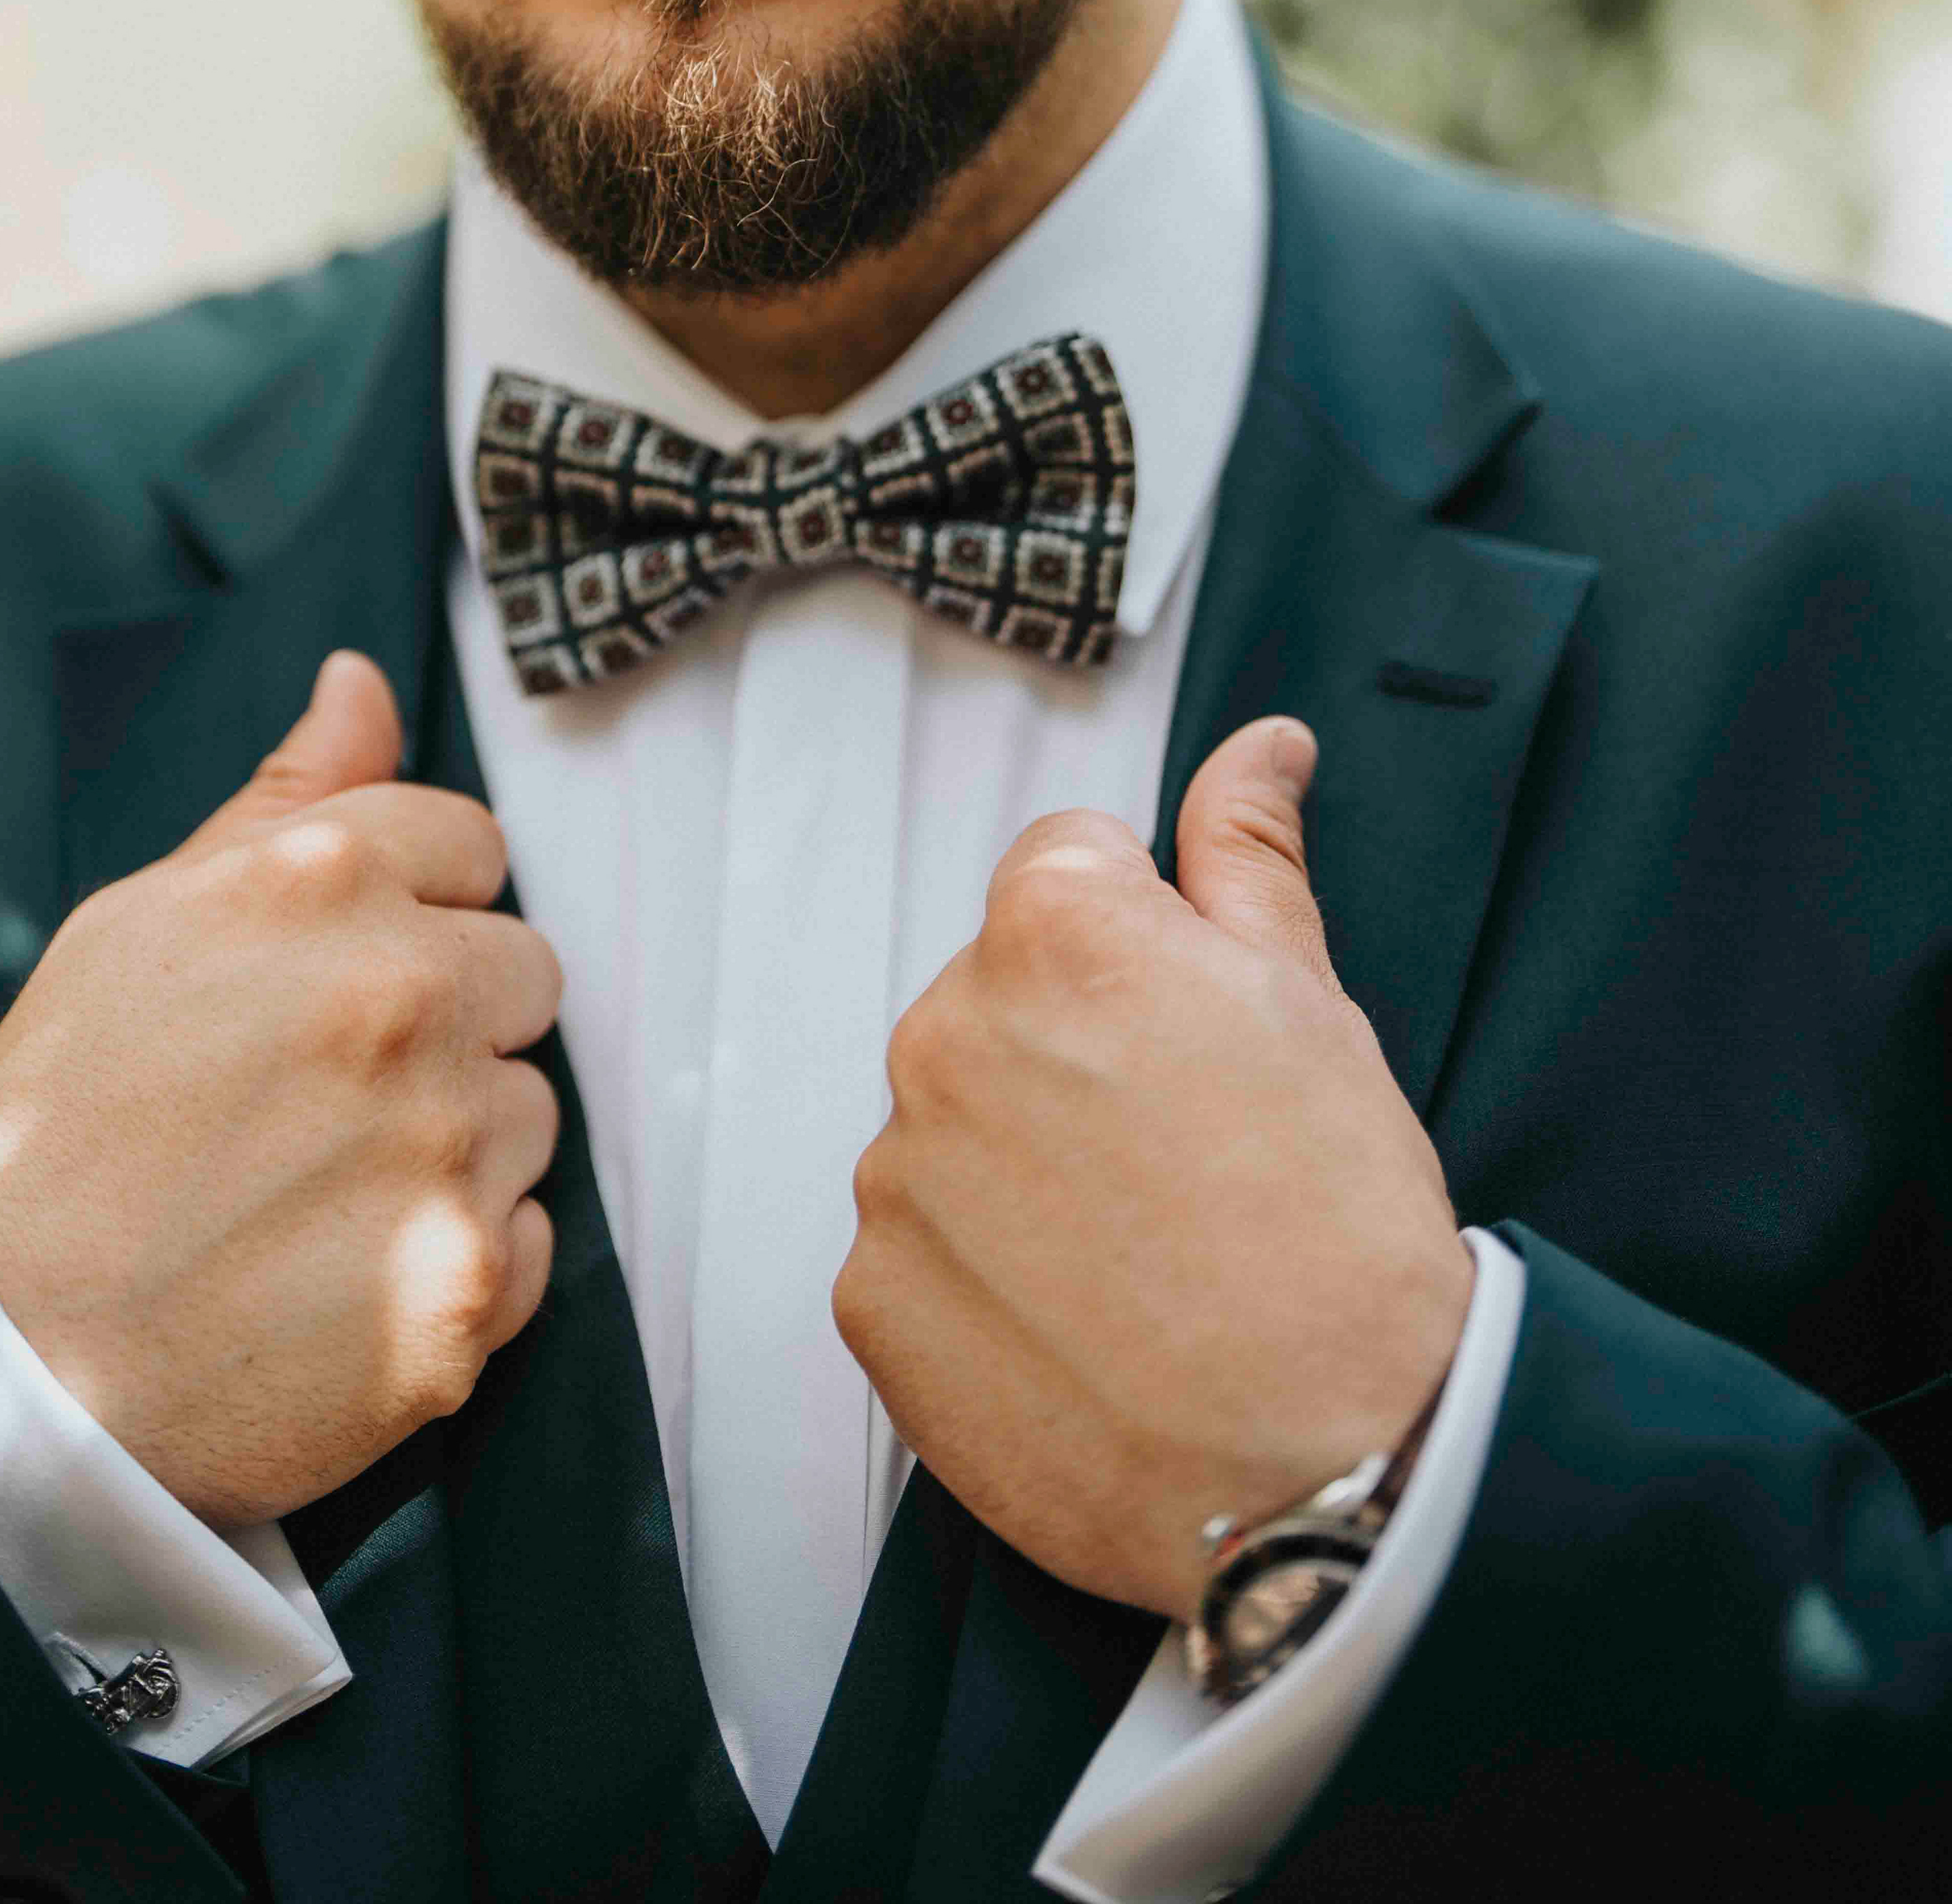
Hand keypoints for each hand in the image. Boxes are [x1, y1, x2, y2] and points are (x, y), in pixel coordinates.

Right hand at [0, 652, 560, 1528]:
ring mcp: (443, 1144)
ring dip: (459, 1146)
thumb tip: (362, 679)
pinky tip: (349, 1279)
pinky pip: (531, 1240)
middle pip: (526, 971)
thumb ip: (286, 796)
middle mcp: (402, 993)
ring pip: (533, 1112)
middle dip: (453, 1019)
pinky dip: (462, 1262)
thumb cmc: (63, 1122)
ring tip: (324, 1195)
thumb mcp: (147, 919)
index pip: (472, 846)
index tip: (340, 974)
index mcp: (323, 881)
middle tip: (329, 1094)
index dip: (415, 909)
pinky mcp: (466, 1283)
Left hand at [831, 718, 1471, 1620]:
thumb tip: (1259, 744)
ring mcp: (897, 1172)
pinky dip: (983, 1285)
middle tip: (1191, 1158)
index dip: (1149, 948)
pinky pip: (917, 1254)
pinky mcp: (870, 1301)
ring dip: (1026, 1168)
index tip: (1202, 1039)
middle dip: (1078, 1054)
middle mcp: (946, 1029)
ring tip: (1146, 1259)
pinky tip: (1086, 1330)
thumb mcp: (1312, 1003)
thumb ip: (1249, 852)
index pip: (1067, 871)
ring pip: (958, 1126)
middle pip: (1001, 1000)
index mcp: (1054, 932)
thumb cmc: (1338, 1226)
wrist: (1333, 1463)